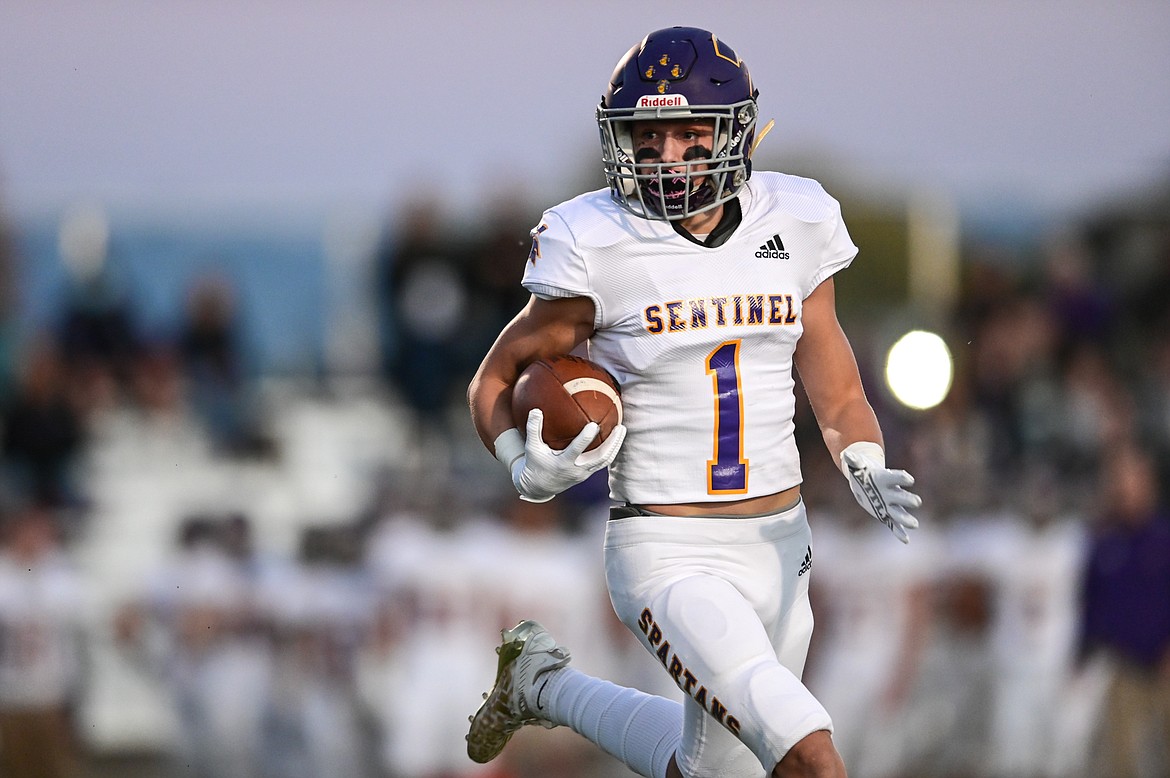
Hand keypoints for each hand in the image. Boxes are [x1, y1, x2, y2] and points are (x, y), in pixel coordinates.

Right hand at [502, 409, 626, 502]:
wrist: (538, 487)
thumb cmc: (535, 463)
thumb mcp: (532, 447)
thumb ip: (534, 429)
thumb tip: (536, 410)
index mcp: (563, 463)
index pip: (576, 450)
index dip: (585, 439)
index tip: (594, 425)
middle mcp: (576, 470)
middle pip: (600, 458)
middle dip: (612, 443)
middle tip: (620, 427)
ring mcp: (583, 473)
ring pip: (605, 461)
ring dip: (615, 446)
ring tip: (621, 430)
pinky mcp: (587, 474)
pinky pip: (602, 461)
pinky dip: (610, 450)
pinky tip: (614, 437)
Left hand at [841, 443, 920, 542]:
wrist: (866, 480)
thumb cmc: (861, 471)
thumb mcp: (856, 466)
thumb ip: (854, 461)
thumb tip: (847, 455)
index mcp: (886, 479)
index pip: (896, 477)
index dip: (901, 478)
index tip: (908, 479)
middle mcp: (891, 492)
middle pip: (902, 496)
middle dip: (908, 499)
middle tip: (916, 502)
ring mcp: (890, 504)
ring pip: (900, 513)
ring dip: (906, 519)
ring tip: (915, 525)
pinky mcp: (886, 515)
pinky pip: (894, 524)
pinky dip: (899, 532)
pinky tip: (906, 540)